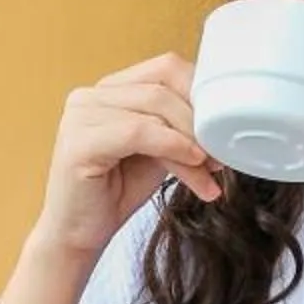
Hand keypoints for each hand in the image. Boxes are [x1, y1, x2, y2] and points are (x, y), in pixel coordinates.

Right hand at [31, 52, 221, 263]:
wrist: (79, 236)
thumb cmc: (115, 193)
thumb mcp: (158, 150)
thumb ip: (179, 126)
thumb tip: (222, 118)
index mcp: (108, 90)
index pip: (165, 68)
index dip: (201, 93)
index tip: (224, 125)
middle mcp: (89, 96)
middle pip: (162, 86)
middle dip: (200, 120)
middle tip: (221, 153)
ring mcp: (80, 116)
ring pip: (155, 109)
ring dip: (191, 139)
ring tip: (209, 169)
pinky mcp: (79, 143)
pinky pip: (139, 132)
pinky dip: (173, 146)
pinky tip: (192, 166)